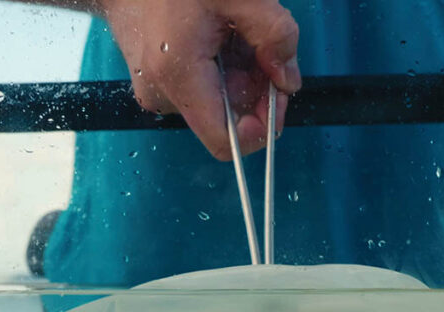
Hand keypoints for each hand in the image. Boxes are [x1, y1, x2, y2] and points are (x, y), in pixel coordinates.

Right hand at [100, 0, 300, 159]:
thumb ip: (274, 35)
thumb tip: (288, 82)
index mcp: (178, 75)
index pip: (225, 143)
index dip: (259, 131)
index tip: (276, 98)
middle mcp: (161, 94)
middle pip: (228, 122)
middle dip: (257, 93)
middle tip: (266, 54)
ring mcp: (155, 92)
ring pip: (219, 106)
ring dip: (242, 79)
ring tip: (238, 38)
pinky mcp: (156, 85)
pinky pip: (202, 92)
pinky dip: (222, 73)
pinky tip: (221, 41)